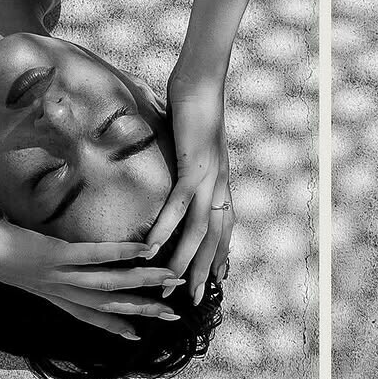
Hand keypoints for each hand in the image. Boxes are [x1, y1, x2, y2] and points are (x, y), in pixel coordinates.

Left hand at [0, 217, 184, 339]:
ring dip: (143, 282)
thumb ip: (26, 252)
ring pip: (109, 284)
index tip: (138, 335)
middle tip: (173, 314)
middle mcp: (56, 288)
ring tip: (171, 279)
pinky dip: (121, 252)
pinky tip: (144, 248)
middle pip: (107, 305)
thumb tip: (25, 236)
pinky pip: (94, 256)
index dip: (114, 325)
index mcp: (48, 291)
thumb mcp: (10, 255)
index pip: (87, 313)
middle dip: (141, 310)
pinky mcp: (52, 255)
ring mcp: (57, 273)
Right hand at [144, 71, 234, 301]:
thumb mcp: (187, 139)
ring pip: (199, 229)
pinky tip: (153, 245)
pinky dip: (167, 227)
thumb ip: (181, 157)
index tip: (212, 281)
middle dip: (205, 271)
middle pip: (215, 238)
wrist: (202, 78)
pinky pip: (180, 204)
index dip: (218, 255)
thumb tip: (170, 162)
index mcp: (219, 179)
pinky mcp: (194, 166)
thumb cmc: (193, 102)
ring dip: (185, 259)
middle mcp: (219, 184)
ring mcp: (209, 176)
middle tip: (192, 300)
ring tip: (171, 283)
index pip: (223, 227)